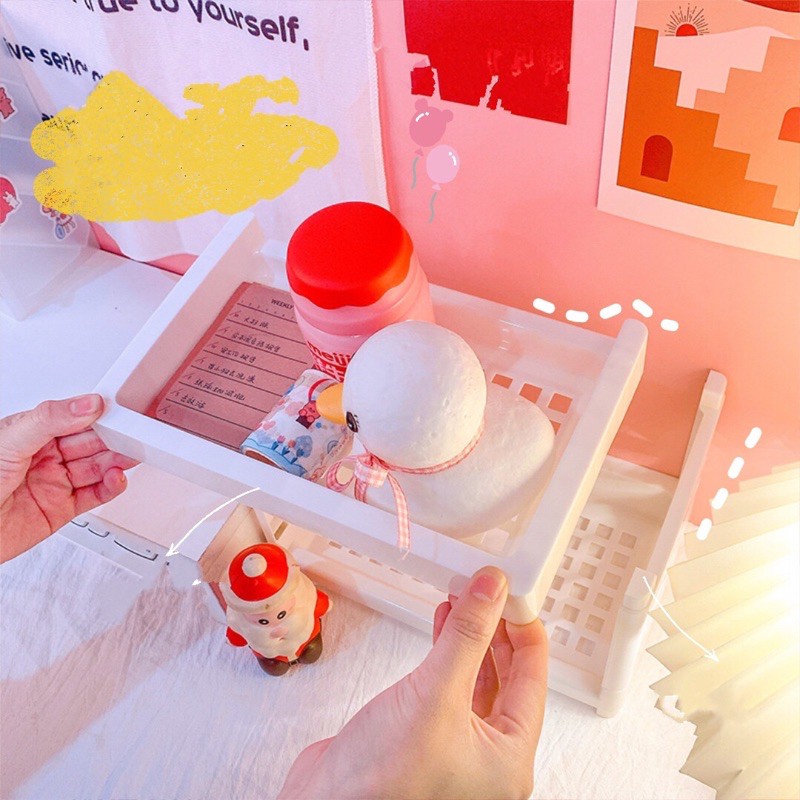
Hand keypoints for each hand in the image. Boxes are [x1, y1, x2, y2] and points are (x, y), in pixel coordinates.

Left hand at [0, 395, 137, 562]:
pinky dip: (111, 487)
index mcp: (31, 433)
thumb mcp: (10, 440)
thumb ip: (50, 419)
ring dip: (117, 461)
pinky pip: (94, 495)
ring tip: (131, 455)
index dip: (98, 414)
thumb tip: (86, 404)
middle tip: (136, 433)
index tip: (120, 410)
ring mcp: (54, 483)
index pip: (74, 418)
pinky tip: (117, 479)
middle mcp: (44, 456)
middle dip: (115, 438)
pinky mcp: (61, 509)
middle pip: (91, 443)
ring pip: (97, 467)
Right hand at [279, 567, 547, 799]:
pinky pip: (446, 685)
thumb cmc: (382, 787)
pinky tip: (441, 627)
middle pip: (507, 678)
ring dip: (470, 637)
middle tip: (490, 592)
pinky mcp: (424, 737)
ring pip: (475, 679)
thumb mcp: (436, 696)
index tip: (513, 592)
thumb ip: (467, 637)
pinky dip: (446, 652)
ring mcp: (454, 748)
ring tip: (465, 601)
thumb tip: (492, 592)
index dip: (524, 629)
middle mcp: (486, 757)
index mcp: (508, 758)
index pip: (533, 679)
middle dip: (496, 629)